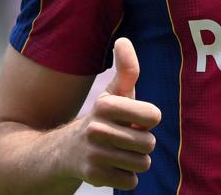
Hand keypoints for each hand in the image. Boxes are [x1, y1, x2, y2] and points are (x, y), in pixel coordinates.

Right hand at [66, 38, 161, 189]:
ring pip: (142, 163)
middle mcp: (96, 128)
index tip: (135, 119)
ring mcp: (94, 154)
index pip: (153, 116)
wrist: (66, 151)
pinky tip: (111, 167)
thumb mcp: (114, 93)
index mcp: (106, 104)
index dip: (148, 120)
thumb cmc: (104, 118)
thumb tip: (123, 40)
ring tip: (119, 152)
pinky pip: (130, 181)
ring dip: (135, 161)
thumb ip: (127, 69)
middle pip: (149, 143)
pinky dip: (126, 177)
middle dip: (142, 143)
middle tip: (125, 139)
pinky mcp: (93, 176)